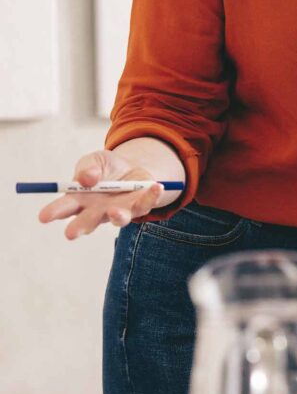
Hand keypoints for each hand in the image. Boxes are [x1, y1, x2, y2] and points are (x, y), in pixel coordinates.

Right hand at [38, 146, 180, 239]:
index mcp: (80, 200)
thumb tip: (87, 178)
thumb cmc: (106, 168)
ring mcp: (119, 211)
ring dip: (117, 216)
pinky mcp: (140, 206)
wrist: (132, 168)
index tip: (43, 216)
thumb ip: (88, 168)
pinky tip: (156, 187)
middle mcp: (98, 211)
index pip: (64, 208)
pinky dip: (151, 196)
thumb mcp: (95, 160)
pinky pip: (146, 203)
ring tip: (115, 212)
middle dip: (79, 227)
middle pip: (87, 222)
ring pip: (118, 218)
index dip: (54, 212)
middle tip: (71, 233)